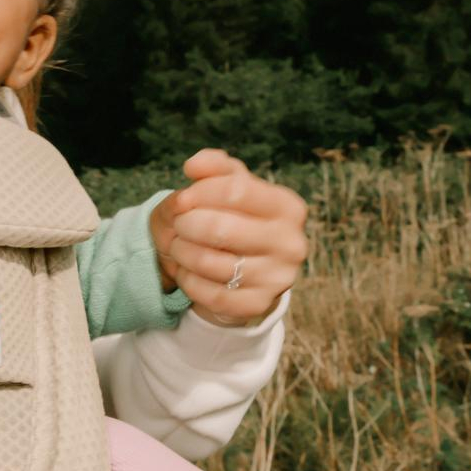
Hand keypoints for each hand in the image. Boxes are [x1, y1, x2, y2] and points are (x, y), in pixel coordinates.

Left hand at [150, 149, 307, 325]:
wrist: (239, 270)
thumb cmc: (231, 218)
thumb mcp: (226, 186)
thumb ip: (213, 166)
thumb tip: (194, 165)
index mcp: (288, 207)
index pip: (235, 190)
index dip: (199, 192)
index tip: (182, 199)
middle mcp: (291, 243)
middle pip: (220, 228)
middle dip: (186, 224)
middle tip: (179, 225)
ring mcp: (278, 278)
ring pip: (210, 263)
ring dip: (182, 252)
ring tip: (178, 246)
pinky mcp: (258, 305)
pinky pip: (210, 294)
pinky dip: (188, 280)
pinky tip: (187, 271)